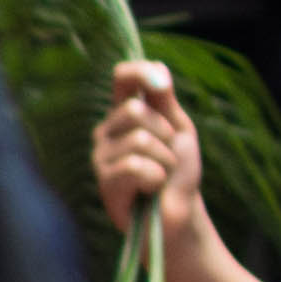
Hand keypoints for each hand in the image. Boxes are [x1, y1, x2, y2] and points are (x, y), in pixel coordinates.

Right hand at [90, 57, 211, 269]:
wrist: (179, 213)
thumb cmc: (178, 171)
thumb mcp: (178, 130)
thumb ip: (166, 100)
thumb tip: (157, 68)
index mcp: (126, 114)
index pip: (123, 79)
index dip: (139, 73)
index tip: (162, 86)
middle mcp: (107, 131)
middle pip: (135, 111)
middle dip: (165, 133)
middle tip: (168, 155)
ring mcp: (101, 156)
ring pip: (140, 140)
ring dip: (165, 159)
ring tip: (161, 175)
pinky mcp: (103, 181)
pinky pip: (136, 166)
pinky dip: (156, 177)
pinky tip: (151, 188)